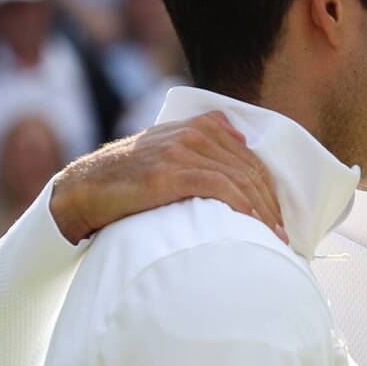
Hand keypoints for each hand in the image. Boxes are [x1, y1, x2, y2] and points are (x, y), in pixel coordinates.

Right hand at [51, 112, 285, 243]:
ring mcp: (180, 150)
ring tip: (273, 238)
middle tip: (282, 235)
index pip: (248, 158)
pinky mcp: (169, 171)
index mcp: (198, 127)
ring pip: (238, 177)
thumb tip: (238, 141)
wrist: (84, 188)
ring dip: (261, 211)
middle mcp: (192, 133)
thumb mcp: (165, 151)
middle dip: (270, 204)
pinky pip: (219, 186)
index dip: (268, 188)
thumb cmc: (128, 179)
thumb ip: (198, 146)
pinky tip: (252, 226)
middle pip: (248, 168)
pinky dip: (241, 206)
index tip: (277, 216)